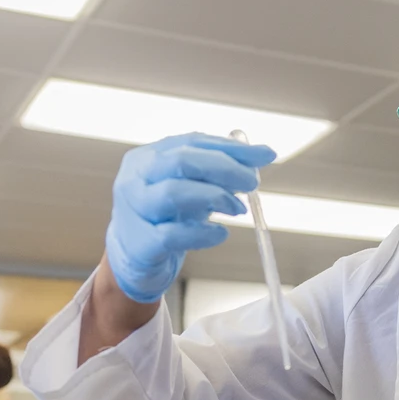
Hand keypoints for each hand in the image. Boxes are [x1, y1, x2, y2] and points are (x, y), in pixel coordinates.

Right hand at [104, 133, 275, 303]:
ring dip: (215, 197)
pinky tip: (220, 233)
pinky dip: (203, 233)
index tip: (265, 155)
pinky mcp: (140, 244)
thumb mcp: (189, 187)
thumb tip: (261, 155)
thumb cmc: (166, 216)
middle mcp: (134, 179)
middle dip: (224, 168)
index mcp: (147, 157)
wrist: (134, 257)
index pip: (192, 142)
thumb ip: (219, 169)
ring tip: (238, 208)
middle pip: (181, 161)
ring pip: (174, 194)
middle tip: (252, 182)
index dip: (231, 148)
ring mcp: (133, 211)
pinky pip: (173, 234)